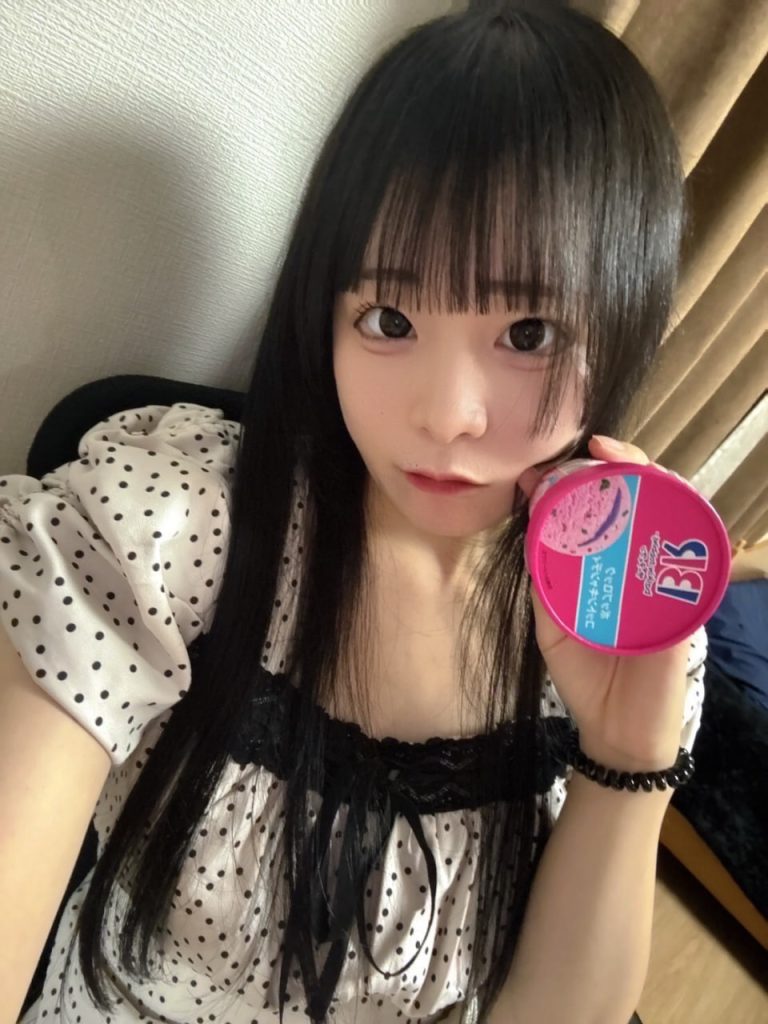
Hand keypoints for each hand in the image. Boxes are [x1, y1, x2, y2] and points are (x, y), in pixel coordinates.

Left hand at [518, 436, 689, 771]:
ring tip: (623, 464)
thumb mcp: (553, 621)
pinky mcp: (688, 605)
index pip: (607, 512)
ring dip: (653, 483)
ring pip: (675, 516)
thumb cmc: (588, 677)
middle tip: (596, 449)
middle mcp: (645, 566)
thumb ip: (546, 580)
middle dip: (624, 465)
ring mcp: (670, 582)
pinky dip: (679, 529)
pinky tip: (660, 505)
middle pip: (647, 500)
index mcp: (612, 566)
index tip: (546, 466)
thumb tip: (530, 528)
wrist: (616, 732)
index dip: (584, 481)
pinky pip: (690, 561)